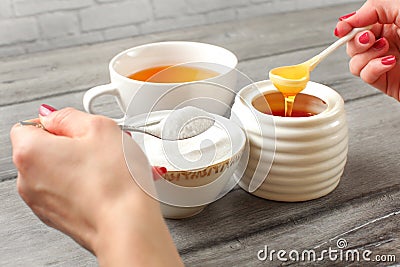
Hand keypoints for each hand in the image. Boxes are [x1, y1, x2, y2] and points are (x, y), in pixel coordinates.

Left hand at [10, 105, 182, 265]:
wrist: (126, 226)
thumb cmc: (114, 182)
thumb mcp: (100, 127)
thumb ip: (69, 115)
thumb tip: (54, 117)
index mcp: (30, 152)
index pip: (28, 125)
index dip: (57, 123)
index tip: (79, 130)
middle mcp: (28, 180)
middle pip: (44, 149)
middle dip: (71, 145)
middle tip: (99, 148)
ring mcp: (41, 202)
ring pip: (59, 171)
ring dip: (80, 165)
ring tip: (109, 168)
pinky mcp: (57, 217)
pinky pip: (67, 190)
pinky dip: (84, 185)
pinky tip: (107, 184)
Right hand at [334, 0, 399, 100]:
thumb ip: (374, 8)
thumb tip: (348, 20)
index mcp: (392, 21)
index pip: (359, 22)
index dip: (348, 25)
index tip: (343, 29)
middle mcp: (387, 40)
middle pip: (352, 42)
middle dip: (357, 40)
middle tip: (371, 38)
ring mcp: (383, 60)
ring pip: (354, 59)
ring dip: (365, 54)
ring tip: (386, 50)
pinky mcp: (384, 79)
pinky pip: (363, 74)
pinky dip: (372, 68)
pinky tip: (389, 62)